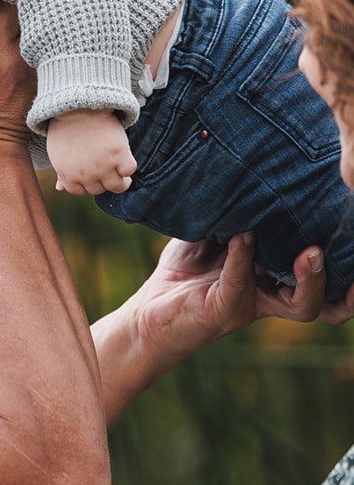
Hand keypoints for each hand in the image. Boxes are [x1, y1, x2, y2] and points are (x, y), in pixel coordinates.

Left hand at [47, 109, 136, 193]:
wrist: (77, 107)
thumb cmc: (65, 128)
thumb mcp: (58, 153)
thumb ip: (62, 173)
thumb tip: (60, 188)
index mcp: (68, 176)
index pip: (79, 191)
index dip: (86, 184)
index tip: (92, 177)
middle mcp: (86, 175)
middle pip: (99, 189)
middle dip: (102, 182)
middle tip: (108, 171)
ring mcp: (104, 166)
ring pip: (117, 186)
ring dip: (121, 182)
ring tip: (123, 175)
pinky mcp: (119, 154)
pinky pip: (129, 170)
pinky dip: (128, 167)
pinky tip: (125, 160)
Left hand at [97, 233, 353, 424]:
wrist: (150, 310)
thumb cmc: (187, 270)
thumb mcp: (214, 233)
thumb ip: (234, 212)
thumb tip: (252, 174)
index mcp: (276, 277)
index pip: (325, 274)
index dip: (347, 263)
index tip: (352, 228)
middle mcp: (273, 295)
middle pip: (329, 299)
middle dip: (343, 277)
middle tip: (335, 246)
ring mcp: (253, 305)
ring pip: (302, 306)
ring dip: (311, 279)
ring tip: (310, 253)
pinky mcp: (225, 310)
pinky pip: (241, 284)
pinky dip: (243, 257)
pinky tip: (243, 235)